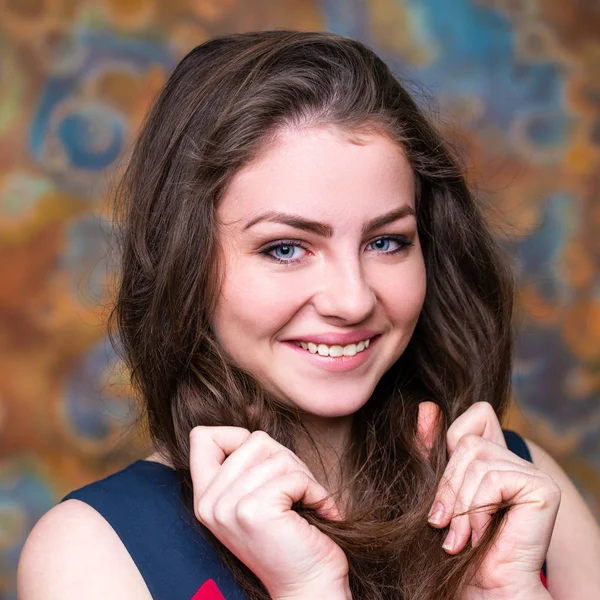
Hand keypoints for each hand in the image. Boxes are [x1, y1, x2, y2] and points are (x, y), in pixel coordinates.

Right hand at [189, 427, 350, 599]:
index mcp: (205, 497)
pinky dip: (317, 491)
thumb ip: (248, 458)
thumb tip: (252, 406)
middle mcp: (209, 502)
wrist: (310, 586)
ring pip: (277, 456)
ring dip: (305, 478)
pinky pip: (294, 475)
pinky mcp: (252, 511)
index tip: (265, 465)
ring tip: (306, 504)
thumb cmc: (292, 536)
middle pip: (254, 440)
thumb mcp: (258, 494)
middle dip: (287, 462)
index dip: (238, 437)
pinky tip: (320, 513)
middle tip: (297, 495)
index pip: (203, 436)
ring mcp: (228, 507)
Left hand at [420, 401, 559, 599]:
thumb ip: (432, 450)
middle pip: (467, 441)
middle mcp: (515, 461)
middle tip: (443, 524)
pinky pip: (492, 479)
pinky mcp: (541, 488)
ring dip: (459, 504)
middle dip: (447, 486)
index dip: (452, 441)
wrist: (484, 591)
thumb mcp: (437, 491)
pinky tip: (477, 535)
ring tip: (458, 537)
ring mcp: (531, 473)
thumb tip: (425, 407)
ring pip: (476, 459)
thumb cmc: (456, 547)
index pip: (477, 415)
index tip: (445, 490)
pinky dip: (476, 509)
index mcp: (493, 459)